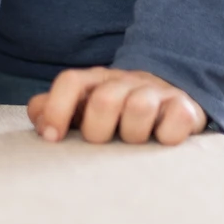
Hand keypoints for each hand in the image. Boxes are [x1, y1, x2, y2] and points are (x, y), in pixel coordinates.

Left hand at [28, 67, 207, 145]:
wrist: (171, 94)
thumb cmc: (118, 110)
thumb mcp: (84, 106)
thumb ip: (53, 109)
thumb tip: (38, 120)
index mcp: (96, 80)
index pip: (71, 82)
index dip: (56, 108)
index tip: (52, 138)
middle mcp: (125, 81)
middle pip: (104, 100)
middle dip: (97, 130)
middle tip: (102, 143)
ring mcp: (156, 91)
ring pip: (139, 107)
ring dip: (133, 134)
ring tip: (134, 142)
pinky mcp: (185, 106)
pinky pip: (176, 121)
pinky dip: (167, 136)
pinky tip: (162, 140)